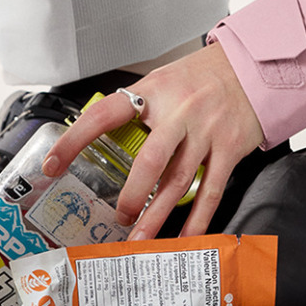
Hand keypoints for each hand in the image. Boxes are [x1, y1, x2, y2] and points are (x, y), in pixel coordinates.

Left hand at [43, 42, 263, 240]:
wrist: (252, 67)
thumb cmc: (203, 76)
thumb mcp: (162, 80)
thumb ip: (138, 107)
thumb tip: (104, 133)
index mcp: (153, 92)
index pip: (104, 116)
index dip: (74, 141)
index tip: (53, 163)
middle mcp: (179, 113)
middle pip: (150, 160)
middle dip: (131, 195)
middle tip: (118, 217)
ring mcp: (206, 132)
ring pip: (178, 182)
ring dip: (157, 216)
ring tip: (141, 238)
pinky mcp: (229, 149)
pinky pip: (211, 190)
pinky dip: (198, 219)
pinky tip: (186, 236)